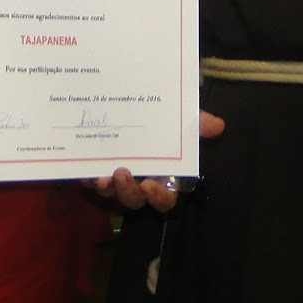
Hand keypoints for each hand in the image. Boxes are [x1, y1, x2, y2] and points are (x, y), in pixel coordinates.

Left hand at [90, 109, 224, 212]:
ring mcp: (114, 179)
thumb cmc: (158, 119)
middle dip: (127, 192)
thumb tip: (218, 125)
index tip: (149, 186)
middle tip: (121, 174)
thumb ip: (196, 123)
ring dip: (106, 187)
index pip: (164, 198)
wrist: (123, 101)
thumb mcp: (177, 118)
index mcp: (161, 175)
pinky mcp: (93, 171)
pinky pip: (89, 182)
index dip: (158, 197)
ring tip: (100, 175)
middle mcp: (138, 181)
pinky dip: (86, 179)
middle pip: (134, 200)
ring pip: (110, 194)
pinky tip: (84, 171)